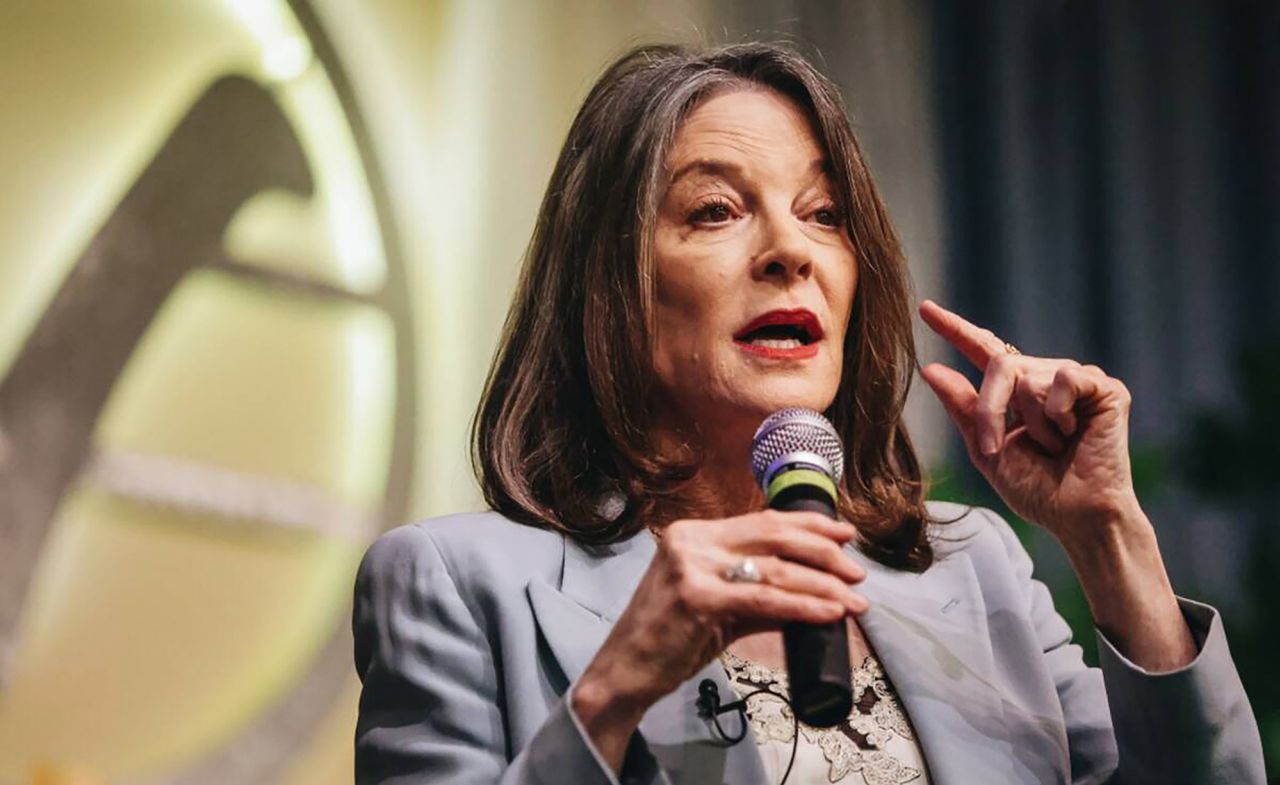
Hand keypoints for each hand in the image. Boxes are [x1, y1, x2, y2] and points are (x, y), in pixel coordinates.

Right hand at [572, 510, 865, 769]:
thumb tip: (811, 594)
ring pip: (775, 571)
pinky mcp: (697, 598)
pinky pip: (765, 601)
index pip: (763, 521)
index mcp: (693, 534)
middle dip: (825, 553)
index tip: (845, 536)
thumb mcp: (714, 604)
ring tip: (855, 599)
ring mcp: (692, 567)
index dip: (809, 525)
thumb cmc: (668, 639)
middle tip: (857, 572)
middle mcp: (691, 542)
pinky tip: (831, 613)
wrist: (624, 673)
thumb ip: (755, 593)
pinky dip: (804, 606)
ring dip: (824, 585)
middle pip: (774, 537)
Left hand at [917, 300, 1143, 544]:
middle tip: (995, 448)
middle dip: (990, 411)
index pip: (983, 349)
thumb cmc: (1035, 489)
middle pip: (1001, 363)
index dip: (955, 329)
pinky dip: (1059, 414)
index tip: (925, 309)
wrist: (1075, 516)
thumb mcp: (985, 450)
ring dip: (1032, 424)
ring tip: (1054, 447)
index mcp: (1017, 392)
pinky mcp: (1105, 388)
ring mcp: (1077, 380)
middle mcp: (1047, 377)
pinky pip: (1064, 379)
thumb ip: (962, 408)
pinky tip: (1074, 434)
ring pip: (1029, 377)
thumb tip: (931, 368)